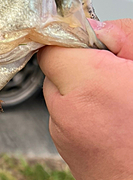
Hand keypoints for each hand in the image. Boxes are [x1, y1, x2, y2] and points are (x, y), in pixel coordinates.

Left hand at [37, 19, 132, 179]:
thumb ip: (125, 39)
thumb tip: (98, 30)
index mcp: (88, 85)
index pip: (54, 45)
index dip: (75, 39)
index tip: (98, 43)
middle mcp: (64, 110)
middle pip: (57, 70)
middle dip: (84, 65)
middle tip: (118, 75)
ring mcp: (61, 134)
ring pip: (62, 94)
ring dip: (84, 89)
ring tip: (119, 104)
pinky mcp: (64, 149)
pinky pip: (67, 117)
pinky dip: (84, 112)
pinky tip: (113, 123)